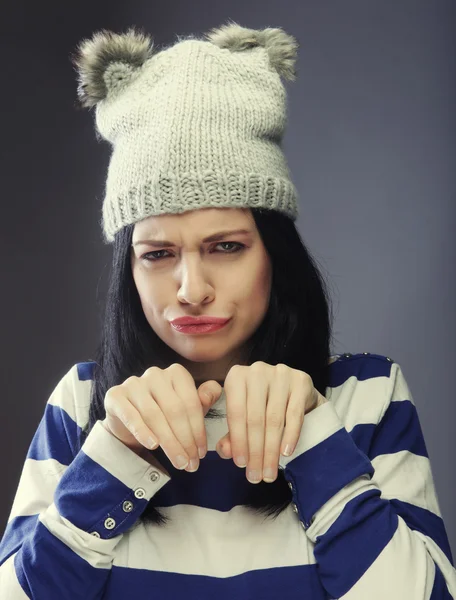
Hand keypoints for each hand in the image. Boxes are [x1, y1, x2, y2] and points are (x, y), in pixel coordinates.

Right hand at [102, 363, 220, 471]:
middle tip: (190, 464)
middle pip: (174, 410)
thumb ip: (203, 399)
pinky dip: (143, 432)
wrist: (128, 421)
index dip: (197, 430)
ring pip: (154, 415)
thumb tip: (213, 392)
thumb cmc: (164, 414)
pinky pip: (131, 416)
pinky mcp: (115, 395)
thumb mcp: (187, 409)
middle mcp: (155, 374)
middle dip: (184, 440)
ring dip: (168, 442)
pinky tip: (153, 446)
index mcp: (176, 373)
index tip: (201, 453)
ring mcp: (134, 383)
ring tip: (178, 462)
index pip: (190, 403)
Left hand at [215, 362, 326, 483]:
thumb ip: (232, 435)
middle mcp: (257, 371)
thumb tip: (225, 451)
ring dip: (271, 450)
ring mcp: (280, 373)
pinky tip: (286, 453)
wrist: (296, 391)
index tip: (241, 465)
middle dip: (255, 451)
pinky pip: (294, 414)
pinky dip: (290, 436)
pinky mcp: (301, 380)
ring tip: (269, 471)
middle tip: (256, 476)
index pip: (236, 413)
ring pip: (274, 419)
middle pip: (255, 418)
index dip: (238, 441)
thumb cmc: (263, 406)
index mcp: (237, 376)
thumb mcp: (244, 417)